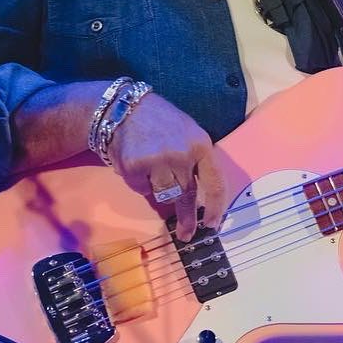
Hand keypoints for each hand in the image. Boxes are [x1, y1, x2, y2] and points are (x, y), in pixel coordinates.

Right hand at [106, 93, 226, 241]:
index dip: (216, 207)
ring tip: (154, 172)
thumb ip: (197, 163)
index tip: (213, 224)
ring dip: (160, 191)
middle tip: (187, 234)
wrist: (126, 108)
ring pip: (164, 195)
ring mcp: (158, 161)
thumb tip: (201, 200)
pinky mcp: (135, 167)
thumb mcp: (190, 135)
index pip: (215, 183)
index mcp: (202, 145)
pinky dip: (141, 183)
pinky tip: (138, 164)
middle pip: (188, 196)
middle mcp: (182, 154)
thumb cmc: (163, 123)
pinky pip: (142, 189)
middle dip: (187, 218)